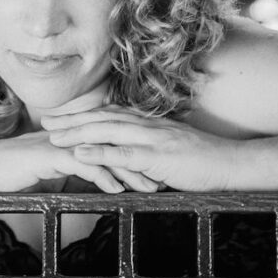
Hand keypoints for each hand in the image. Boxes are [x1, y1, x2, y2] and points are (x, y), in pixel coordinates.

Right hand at [0, 130, 159, 193]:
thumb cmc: (11, 170)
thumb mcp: (47, 172)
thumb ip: (69, 171)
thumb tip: (89, 181)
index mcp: (72, 137)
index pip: (110, 143)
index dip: (134, 156)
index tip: (155, 171)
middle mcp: (70, 136)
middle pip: (114, 145)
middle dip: (140, 162)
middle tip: (163, 179)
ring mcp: (60, 143)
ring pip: (103, 154)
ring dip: (128, 171)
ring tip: (148, 187)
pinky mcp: (49, 155)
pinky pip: (82, 164)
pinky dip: (101, 176)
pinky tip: (116, 189)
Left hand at [41, 106, 235, 191]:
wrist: (231, 164)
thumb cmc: (204, 161)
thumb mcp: (171, 151)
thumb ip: (150, 150)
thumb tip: (131, 158)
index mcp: (150, 123)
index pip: (110, 113)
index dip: (83, 113)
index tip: (62, 115)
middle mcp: (147, 125)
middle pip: (101, 117)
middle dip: (72, 119)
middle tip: (46, 121)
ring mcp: (152, 138)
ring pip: (106, 130)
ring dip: (77, 132)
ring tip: (52, 136)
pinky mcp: (157, 156)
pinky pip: (122, 153)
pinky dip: (98, 151)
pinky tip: (79, 153)